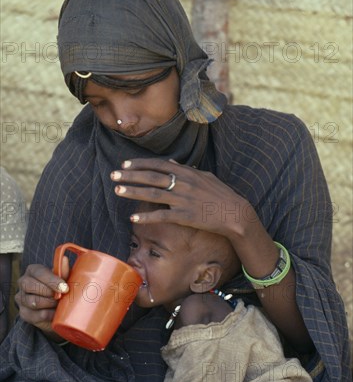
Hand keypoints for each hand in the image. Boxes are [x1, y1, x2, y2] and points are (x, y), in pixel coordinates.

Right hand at [15, 259, 68, 337]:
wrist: (58, 308)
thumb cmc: (61, 288)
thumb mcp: (64, 279)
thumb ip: (64, 271)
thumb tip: (64, 259)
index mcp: (33, 270)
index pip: (38, 272)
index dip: (52, 280)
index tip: (65, 288)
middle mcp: (23, 282)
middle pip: (31, 286)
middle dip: (49, 292)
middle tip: (62, 296)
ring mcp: (21, 299)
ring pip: (34, 301)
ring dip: (50, 304)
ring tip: (60, 304)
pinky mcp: (24, 313)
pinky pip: (37, 315)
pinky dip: (50, 315)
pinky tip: (56, 313)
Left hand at [111, 158, 256, 238]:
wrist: (234, 213)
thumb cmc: (220, 195)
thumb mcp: (204, 177)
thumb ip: (186, 169)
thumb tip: (170, 163)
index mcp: (187, 172)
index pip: (158, 165)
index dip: (139, 164)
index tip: (125, 164)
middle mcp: (182, 183)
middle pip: (151, 177)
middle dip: (130, 176)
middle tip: (113, 175)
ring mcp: (183, 199)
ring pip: (152, 194)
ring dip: (133, 192)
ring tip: (117, 191)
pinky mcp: (184, 216)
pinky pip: (161, 216)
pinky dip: (146, 217)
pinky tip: (133, 218)